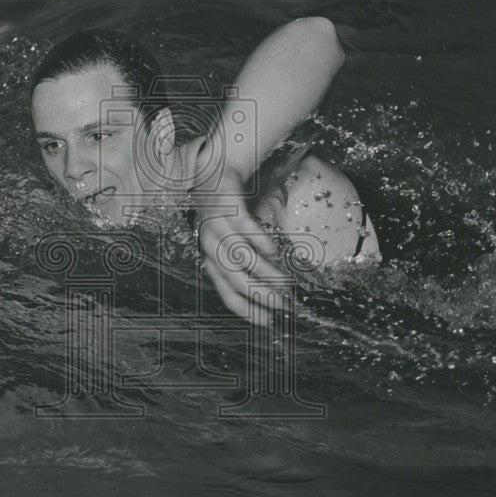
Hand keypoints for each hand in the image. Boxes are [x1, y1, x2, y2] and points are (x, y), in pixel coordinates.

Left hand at [193, 170, 292, 327]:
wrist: (214, 176)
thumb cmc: (227, 216)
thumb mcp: (233, 244)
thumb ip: (248, 265)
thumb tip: (274, 291)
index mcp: (211, 259)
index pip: (226, 291)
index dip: (246, 308)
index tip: (267, 320)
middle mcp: (210, 244)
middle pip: (233, 276)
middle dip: (257, 293)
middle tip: (280, 304)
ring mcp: (217, 224)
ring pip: (239, 255)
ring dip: (263, 272)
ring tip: (285, 283)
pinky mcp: (227, 205)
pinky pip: (242, 226)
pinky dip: (257, 240)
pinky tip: (273, 251)